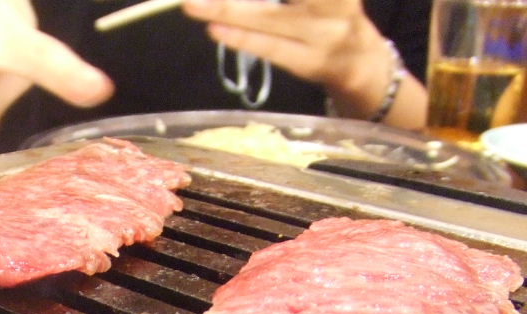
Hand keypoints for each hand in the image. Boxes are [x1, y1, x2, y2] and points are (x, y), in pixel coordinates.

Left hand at [181, 0, 392, 115]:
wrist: (363, 64)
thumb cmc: (336, 14)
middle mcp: (336, 9)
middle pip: (277, 3)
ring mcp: (323, 38)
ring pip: (269, 20)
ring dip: (229, 11)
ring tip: (193, 5)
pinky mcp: (308, 64)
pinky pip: (269, 48)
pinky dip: (241, 37)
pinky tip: (215, 28)